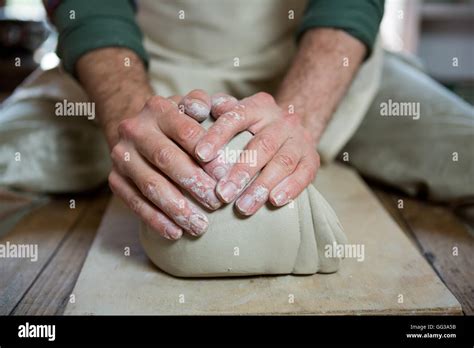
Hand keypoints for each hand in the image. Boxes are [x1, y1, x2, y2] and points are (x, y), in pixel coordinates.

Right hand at [108, 90, 227, 239]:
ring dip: (177, 209)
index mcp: (158, 109)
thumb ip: (205, 103)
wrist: (138, 131)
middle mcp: (135, 130)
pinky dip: (156, 220)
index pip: (185, 130)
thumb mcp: (191, 105)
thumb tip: (214, 109)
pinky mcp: (115, 179)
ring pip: (150, 185)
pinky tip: (175, 233)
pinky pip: (135, 203)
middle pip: (166, 159)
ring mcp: (122, 156)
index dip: (206, 153)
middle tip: (217, 203)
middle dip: (193, 184)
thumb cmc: (177, 122)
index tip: (225, 175)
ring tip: (200, 226)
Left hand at [195, 92, 319, 214]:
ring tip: (243, 207)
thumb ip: (214, 110)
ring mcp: (299, 139)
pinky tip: (274, 202)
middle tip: (223, 194)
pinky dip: (290, 188)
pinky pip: (304, 174)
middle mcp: (281, 121)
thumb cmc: (250, 126)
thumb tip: (193, 109)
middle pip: (263, 145)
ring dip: (262, 186)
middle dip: (242, 172)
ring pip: (283, 162)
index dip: (218, 135)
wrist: (289, 128)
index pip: (237, 117)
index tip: (200, 156)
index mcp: (258, 106)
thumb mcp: (234, 111)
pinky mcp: (312, 159)